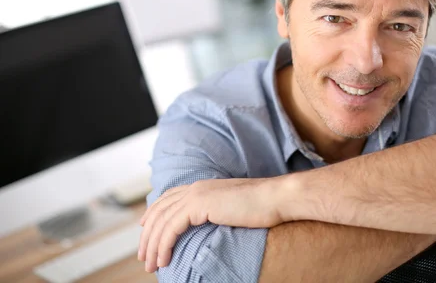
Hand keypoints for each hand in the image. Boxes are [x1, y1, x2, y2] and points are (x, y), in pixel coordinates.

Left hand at [138, 177, 285, 272]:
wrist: (275, 198)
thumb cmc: (262, 207)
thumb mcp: (233, 208)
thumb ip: (218, 212)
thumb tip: (211, 225)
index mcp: (203, 186)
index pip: (168, 198)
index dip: (154, 213)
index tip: (145, 229)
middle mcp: (195, 187)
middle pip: (159, 211)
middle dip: (148, 235)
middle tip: (144, 257)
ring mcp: (196, 194)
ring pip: (162, 222)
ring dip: (152, 245)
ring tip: (151, 265)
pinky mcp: (198, 205)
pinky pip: (171, 228)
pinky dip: (163, 245)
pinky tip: (163, 260)